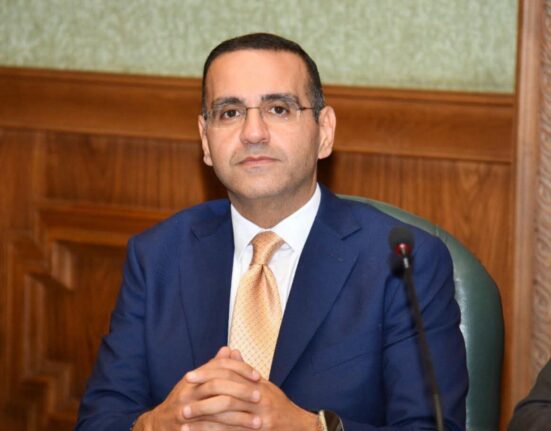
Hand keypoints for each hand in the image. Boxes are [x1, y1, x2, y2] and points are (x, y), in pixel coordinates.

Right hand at [133, 346, 261, 430]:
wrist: (159, 425)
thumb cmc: (183, 401)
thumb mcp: (196, 381)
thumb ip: (214, 367)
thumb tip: (229, 349)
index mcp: (194, 379)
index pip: (219, 367)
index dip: (240, 369)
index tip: (258, 376)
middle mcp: (188, 393)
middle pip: (217, 386)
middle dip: (240, 391)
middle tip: (260, 397)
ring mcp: (185, 412)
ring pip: (216, 412)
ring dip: (239, 418)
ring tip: (258, 423)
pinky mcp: (186, 429)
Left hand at [185, 350, 318, 430]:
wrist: (298, 427)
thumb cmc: (278, 405)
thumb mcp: (263, 384)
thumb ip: (244, 370)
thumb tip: (230, 351)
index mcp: (257, 384)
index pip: (229, 373)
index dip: (208, 373)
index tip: (189, 377)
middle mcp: (259, 400)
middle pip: (226, 394)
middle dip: (201, 398)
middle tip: (181, 400)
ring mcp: (259, 419)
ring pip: (226, 417)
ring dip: (203, 421)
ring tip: (184, 422)